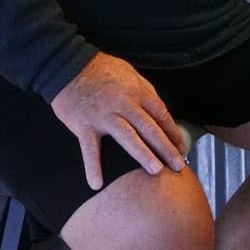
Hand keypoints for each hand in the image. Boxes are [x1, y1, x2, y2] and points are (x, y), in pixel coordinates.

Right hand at [51, 52, 187, 188]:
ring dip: (143, 155)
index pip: (160, 115)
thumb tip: (160, 111)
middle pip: (149, 129)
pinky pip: (89, 149)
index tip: (181, 148)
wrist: (68, 65)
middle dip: (166, 149)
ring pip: (127, 137)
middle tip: (178, 166)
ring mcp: (103, 116)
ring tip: (156, 171)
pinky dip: (92, 166)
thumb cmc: (101, 68)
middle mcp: (123, 105)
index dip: (173, 132)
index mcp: (136, 92)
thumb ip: (146, 91)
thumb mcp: (130, 72)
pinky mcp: (84, 126)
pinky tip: (96, 184)